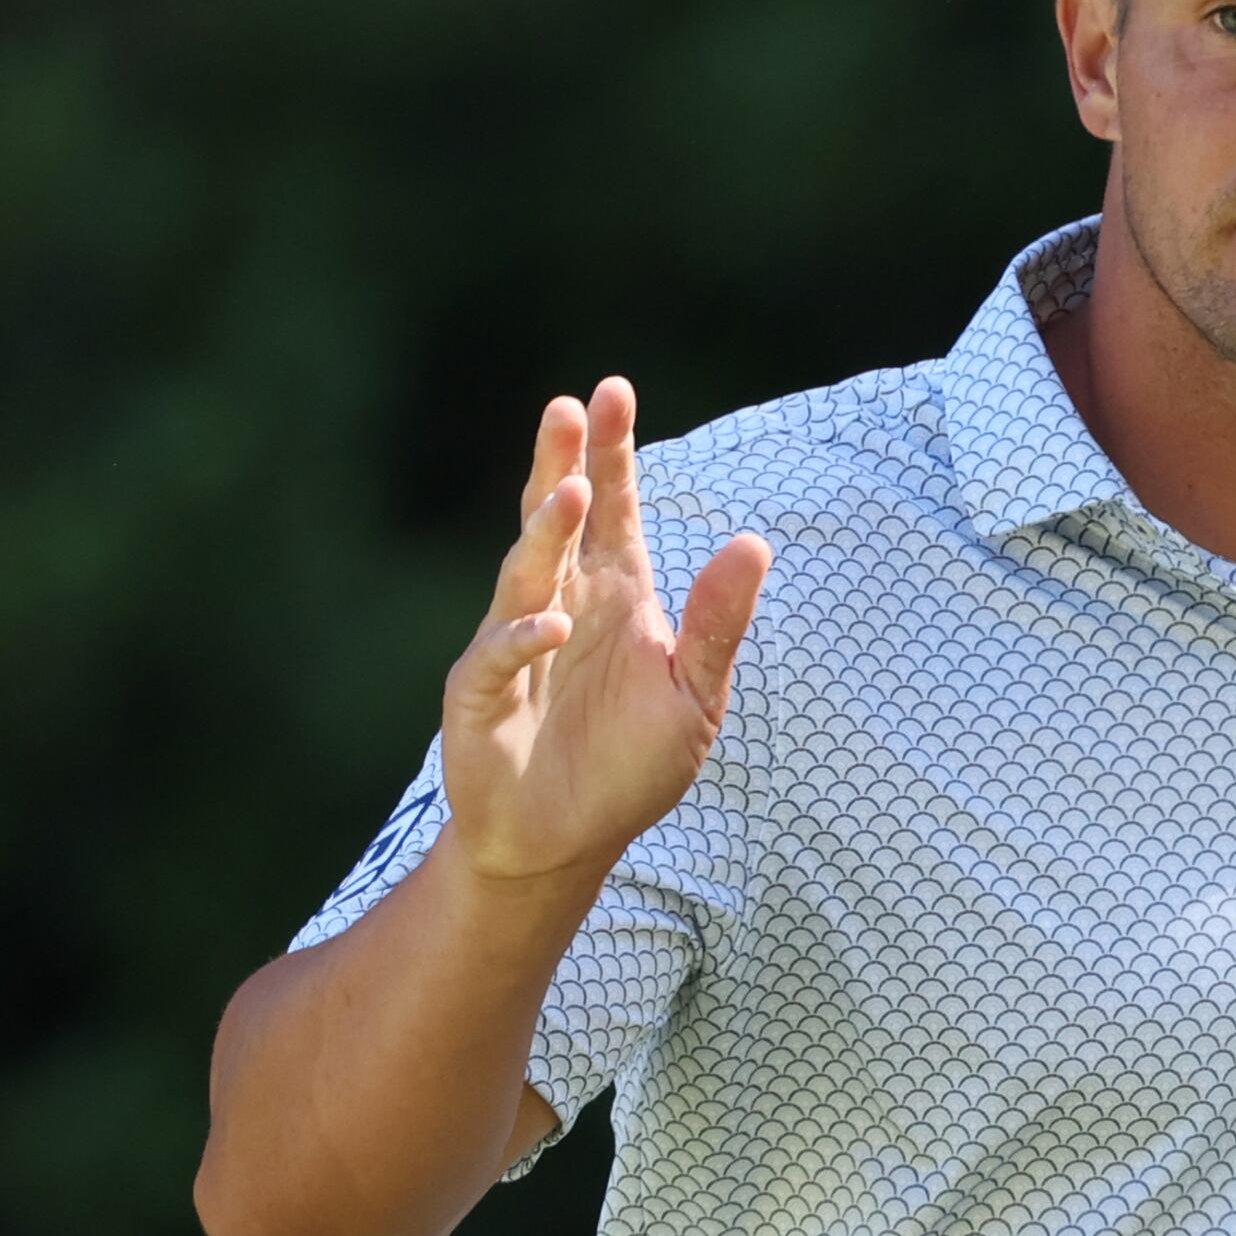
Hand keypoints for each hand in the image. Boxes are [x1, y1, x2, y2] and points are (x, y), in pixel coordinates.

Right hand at [442, 381, 768, 895]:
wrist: (560, 844)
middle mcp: (561, 604)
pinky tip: (552, 625)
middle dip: (562, 464)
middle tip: (568, 407)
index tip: (613, 392)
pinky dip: (523, 639)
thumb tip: (754, 541)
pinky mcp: (480, 694)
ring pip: (526, 574)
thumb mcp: (693, 697)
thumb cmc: (626, 768)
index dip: (611, 453)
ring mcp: (515, 643)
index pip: (614, 509)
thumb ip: (718, 624)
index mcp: (614, 595)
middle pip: (559, 521)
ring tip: (571, 494)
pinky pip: (499, 655)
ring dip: (545, 536)